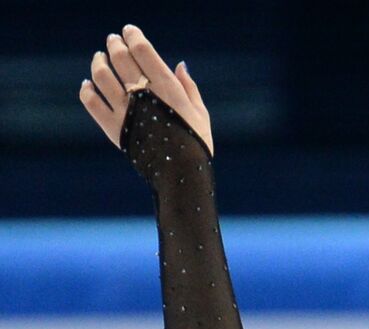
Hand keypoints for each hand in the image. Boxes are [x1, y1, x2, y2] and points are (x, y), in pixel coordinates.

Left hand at [78, 24, 212, 157]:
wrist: (182, 174)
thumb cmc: (196, 143)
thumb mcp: (200, 113)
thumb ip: (189, 86)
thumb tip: (179, 65)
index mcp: (166, 87)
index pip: (143, 50)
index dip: (133, 36)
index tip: (129, 31)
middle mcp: (142, 94)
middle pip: (120, 58)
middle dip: (115, 45)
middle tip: (113, 41)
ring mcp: (125, 110)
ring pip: (101, 75)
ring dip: (98, 62)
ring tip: (100, 58)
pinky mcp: (112, 127)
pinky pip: (90, 102)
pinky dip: (86, 89)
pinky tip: (88, 85)